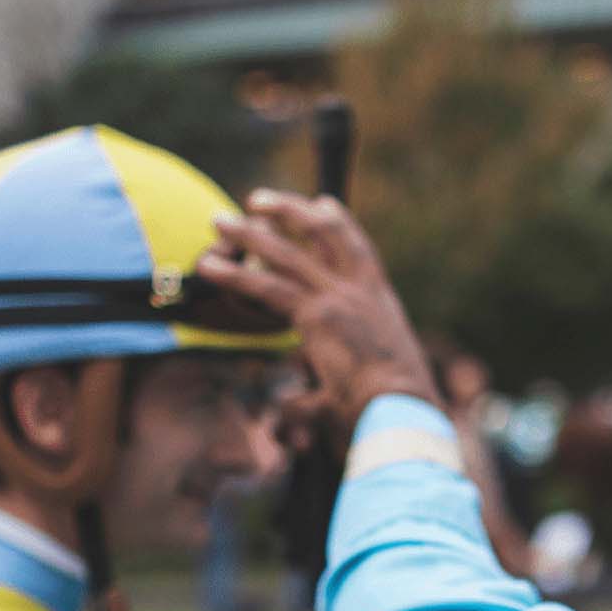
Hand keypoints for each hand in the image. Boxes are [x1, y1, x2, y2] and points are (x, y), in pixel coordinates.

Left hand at [196, 191, 439, 435]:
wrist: (403, 409)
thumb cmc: (392, 408)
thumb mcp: (369, 385)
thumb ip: (321, 390)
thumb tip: (286, 406)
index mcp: (381, 301)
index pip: (359, 248)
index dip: (340, 222)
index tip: (322, 201)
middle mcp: (362, 290)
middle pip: (322, 234)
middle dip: (287, 211)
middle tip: (257, 200)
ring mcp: (339, 299)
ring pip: (287, 253)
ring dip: (250, 233)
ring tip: (219, 221)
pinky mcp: (315, 316)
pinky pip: (266, 287)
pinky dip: (234, 274)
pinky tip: (209, 264)